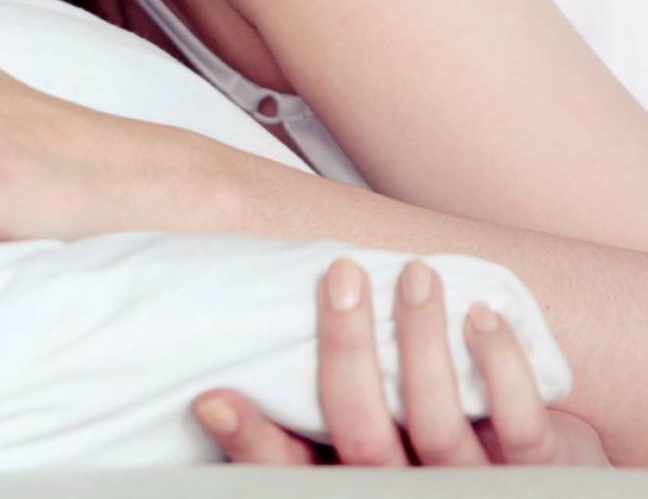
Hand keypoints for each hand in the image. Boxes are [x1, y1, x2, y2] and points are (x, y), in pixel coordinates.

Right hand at [191, 257, 610, 465]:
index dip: (249, 438)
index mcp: (350, 479)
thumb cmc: (437, 446)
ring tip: (418, 275)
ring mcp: (469, 487)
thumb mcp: (377, 433)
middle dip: (347, 352)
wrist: (540, 485)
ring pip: (435, 426)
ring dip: (422, 342)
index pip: (285, 468)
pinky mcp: (535, 474)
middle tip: (343, 277)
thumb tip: (240, 344)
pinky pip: (518, 423)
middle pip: (359, 435)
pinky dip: (500, 364)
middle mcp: (400, 488)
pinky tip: (481, 315)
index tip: (213, 396)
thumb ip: (325, 399)